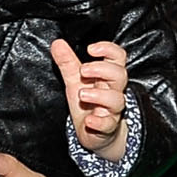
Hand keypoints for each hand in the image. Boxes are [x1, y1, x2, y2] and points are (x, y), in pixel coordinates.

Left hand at [51, 36, 130, 158]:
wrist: (94, 133)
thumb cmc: (88, 103)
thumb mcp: (75, 81)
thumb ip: (67, 62)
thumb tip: (57, 43)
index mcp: (108, 76)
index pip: (118, 57)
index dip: (108, 50)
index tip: (91, 49)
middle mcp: (114, 91)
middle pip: (120, 75)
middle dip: (102, 70)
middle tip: (83, 70)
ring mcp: (112, 110)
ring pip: (117, 100)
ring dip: (100, 95)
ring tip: (82, 95)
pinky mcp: (107, 127)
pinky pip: (108, 124)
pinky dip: (99, 121)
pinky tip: (89, 120)